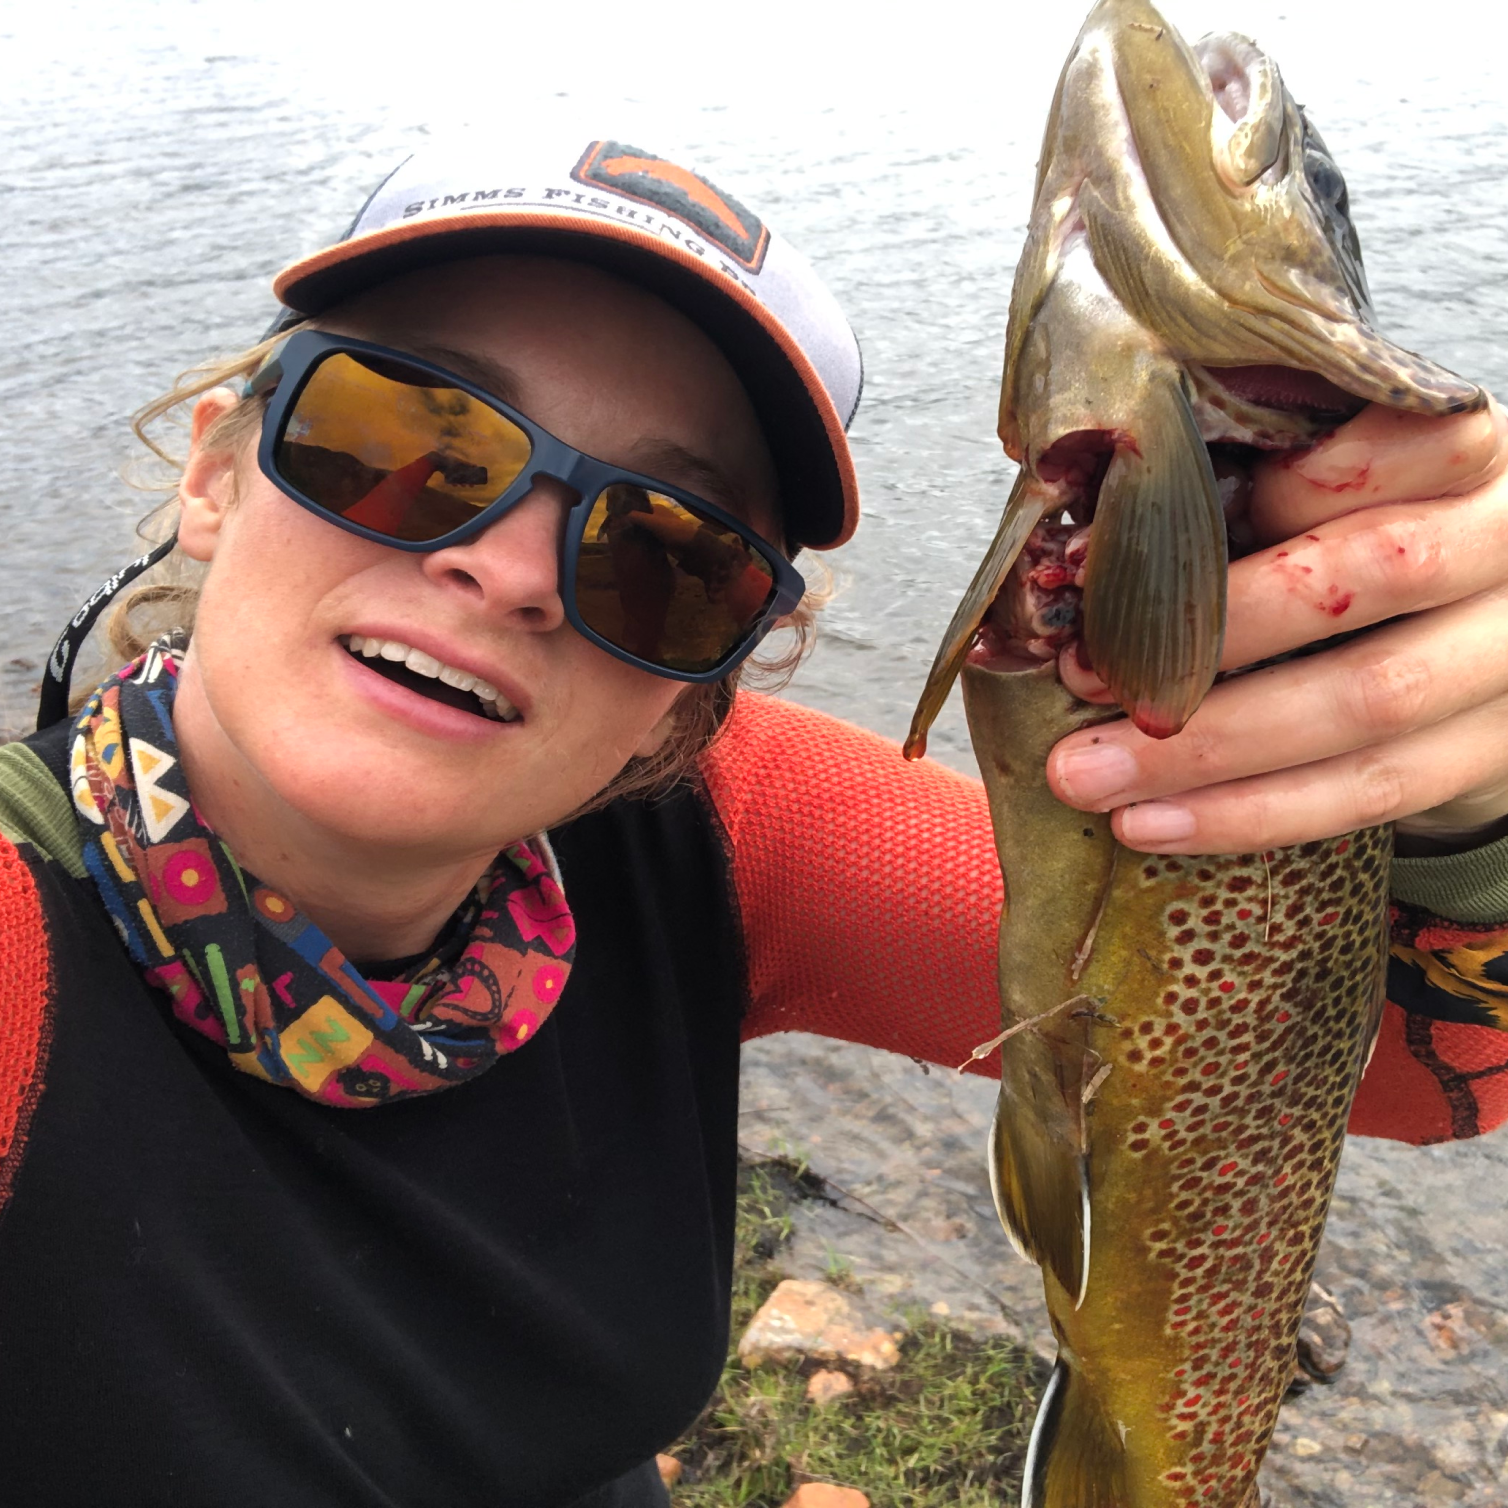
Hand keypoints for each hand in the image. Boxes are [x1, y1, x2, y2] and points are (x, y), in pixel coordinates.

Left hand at [1045, 398, 1507, 853]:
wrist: (1481, 636)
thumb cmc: (1358, 543)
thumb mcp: (1328, 492)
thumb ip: (1242, 488)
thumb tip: (1073, 543)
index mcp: (1466, 450)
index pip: (1385, 444)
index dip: (1276, 486)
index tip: (1149, 532)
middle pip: (1371, 572)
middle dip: (1210, 634)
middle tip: (1081, 675)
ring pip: (1369, 702)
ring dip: (1210, 750)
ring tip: (1087, 775)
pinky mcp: (1495, 750)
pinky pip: (1374, 792)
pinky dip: (1251, 814)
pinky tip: (1151, 825)